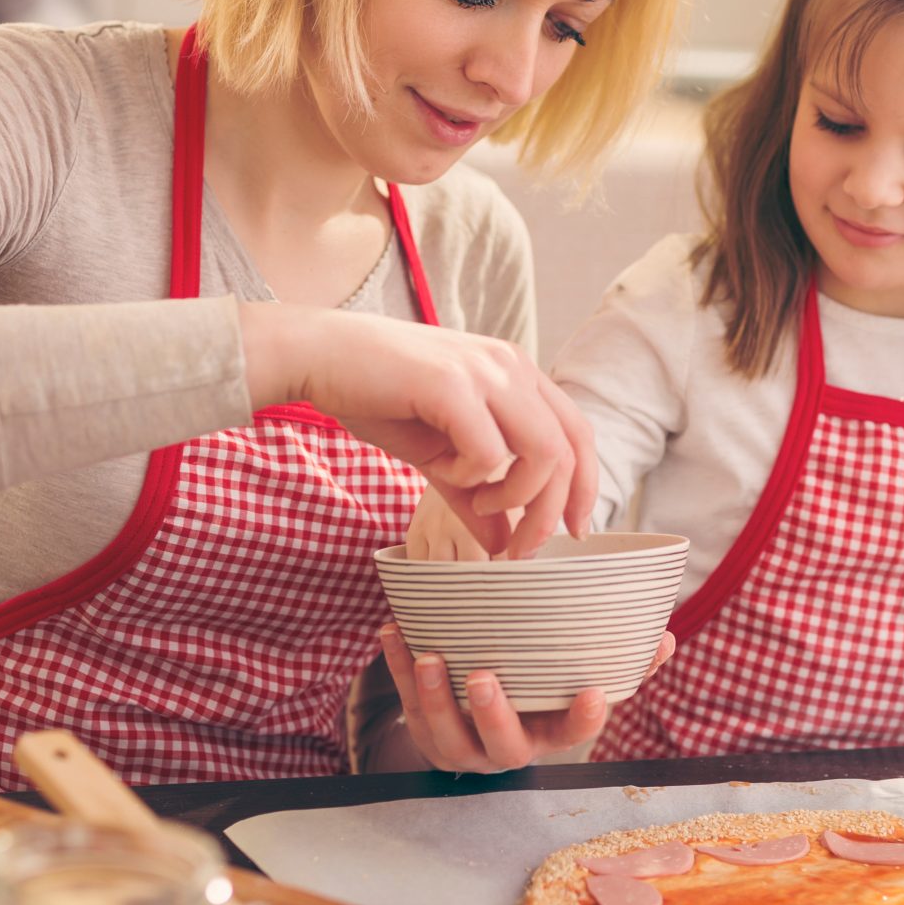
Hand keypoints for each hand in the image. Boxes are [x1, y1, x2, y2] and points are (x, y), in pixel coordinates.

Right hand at [242, 304, 593, 557]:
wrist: (318, 356)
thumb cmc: (376, 397)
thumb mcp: (438, 455)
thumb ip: (476, 496)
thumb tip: (504, 544)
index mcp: (516, 372)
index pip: (577, 433)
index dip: (585, 486)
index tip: (573, 530)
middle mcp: (511, 364)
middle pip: (569, 449)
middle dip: (551, 511)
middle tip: (522, 549)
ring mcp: (485, 371)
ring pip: (543, 452)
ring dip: (516, 496)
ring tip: (478, 501)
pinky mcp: (452, 385)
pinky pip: (490, 453)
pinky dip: (471, 477)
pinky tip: (442, 468)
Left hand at [378, 623, 675, 772]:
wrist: (479, 730)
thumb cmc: (540, 699)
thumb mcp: (576, 689)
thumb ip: (622, 667)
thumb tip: (664, 639)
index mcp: (549, 735)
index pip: (573, 734)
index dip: (585, 719)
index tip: (593, 693)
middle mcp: (507, 750)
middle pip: (504, 745)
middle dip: (493, 714)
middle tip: (484, 677)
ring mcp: (464, 748)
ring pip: (447, 732)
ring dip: (434, 696)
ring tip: (427, 655)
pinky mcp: (427, 736)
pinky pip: (409, 708)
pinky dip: (397, 670)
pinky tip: (394, 632)